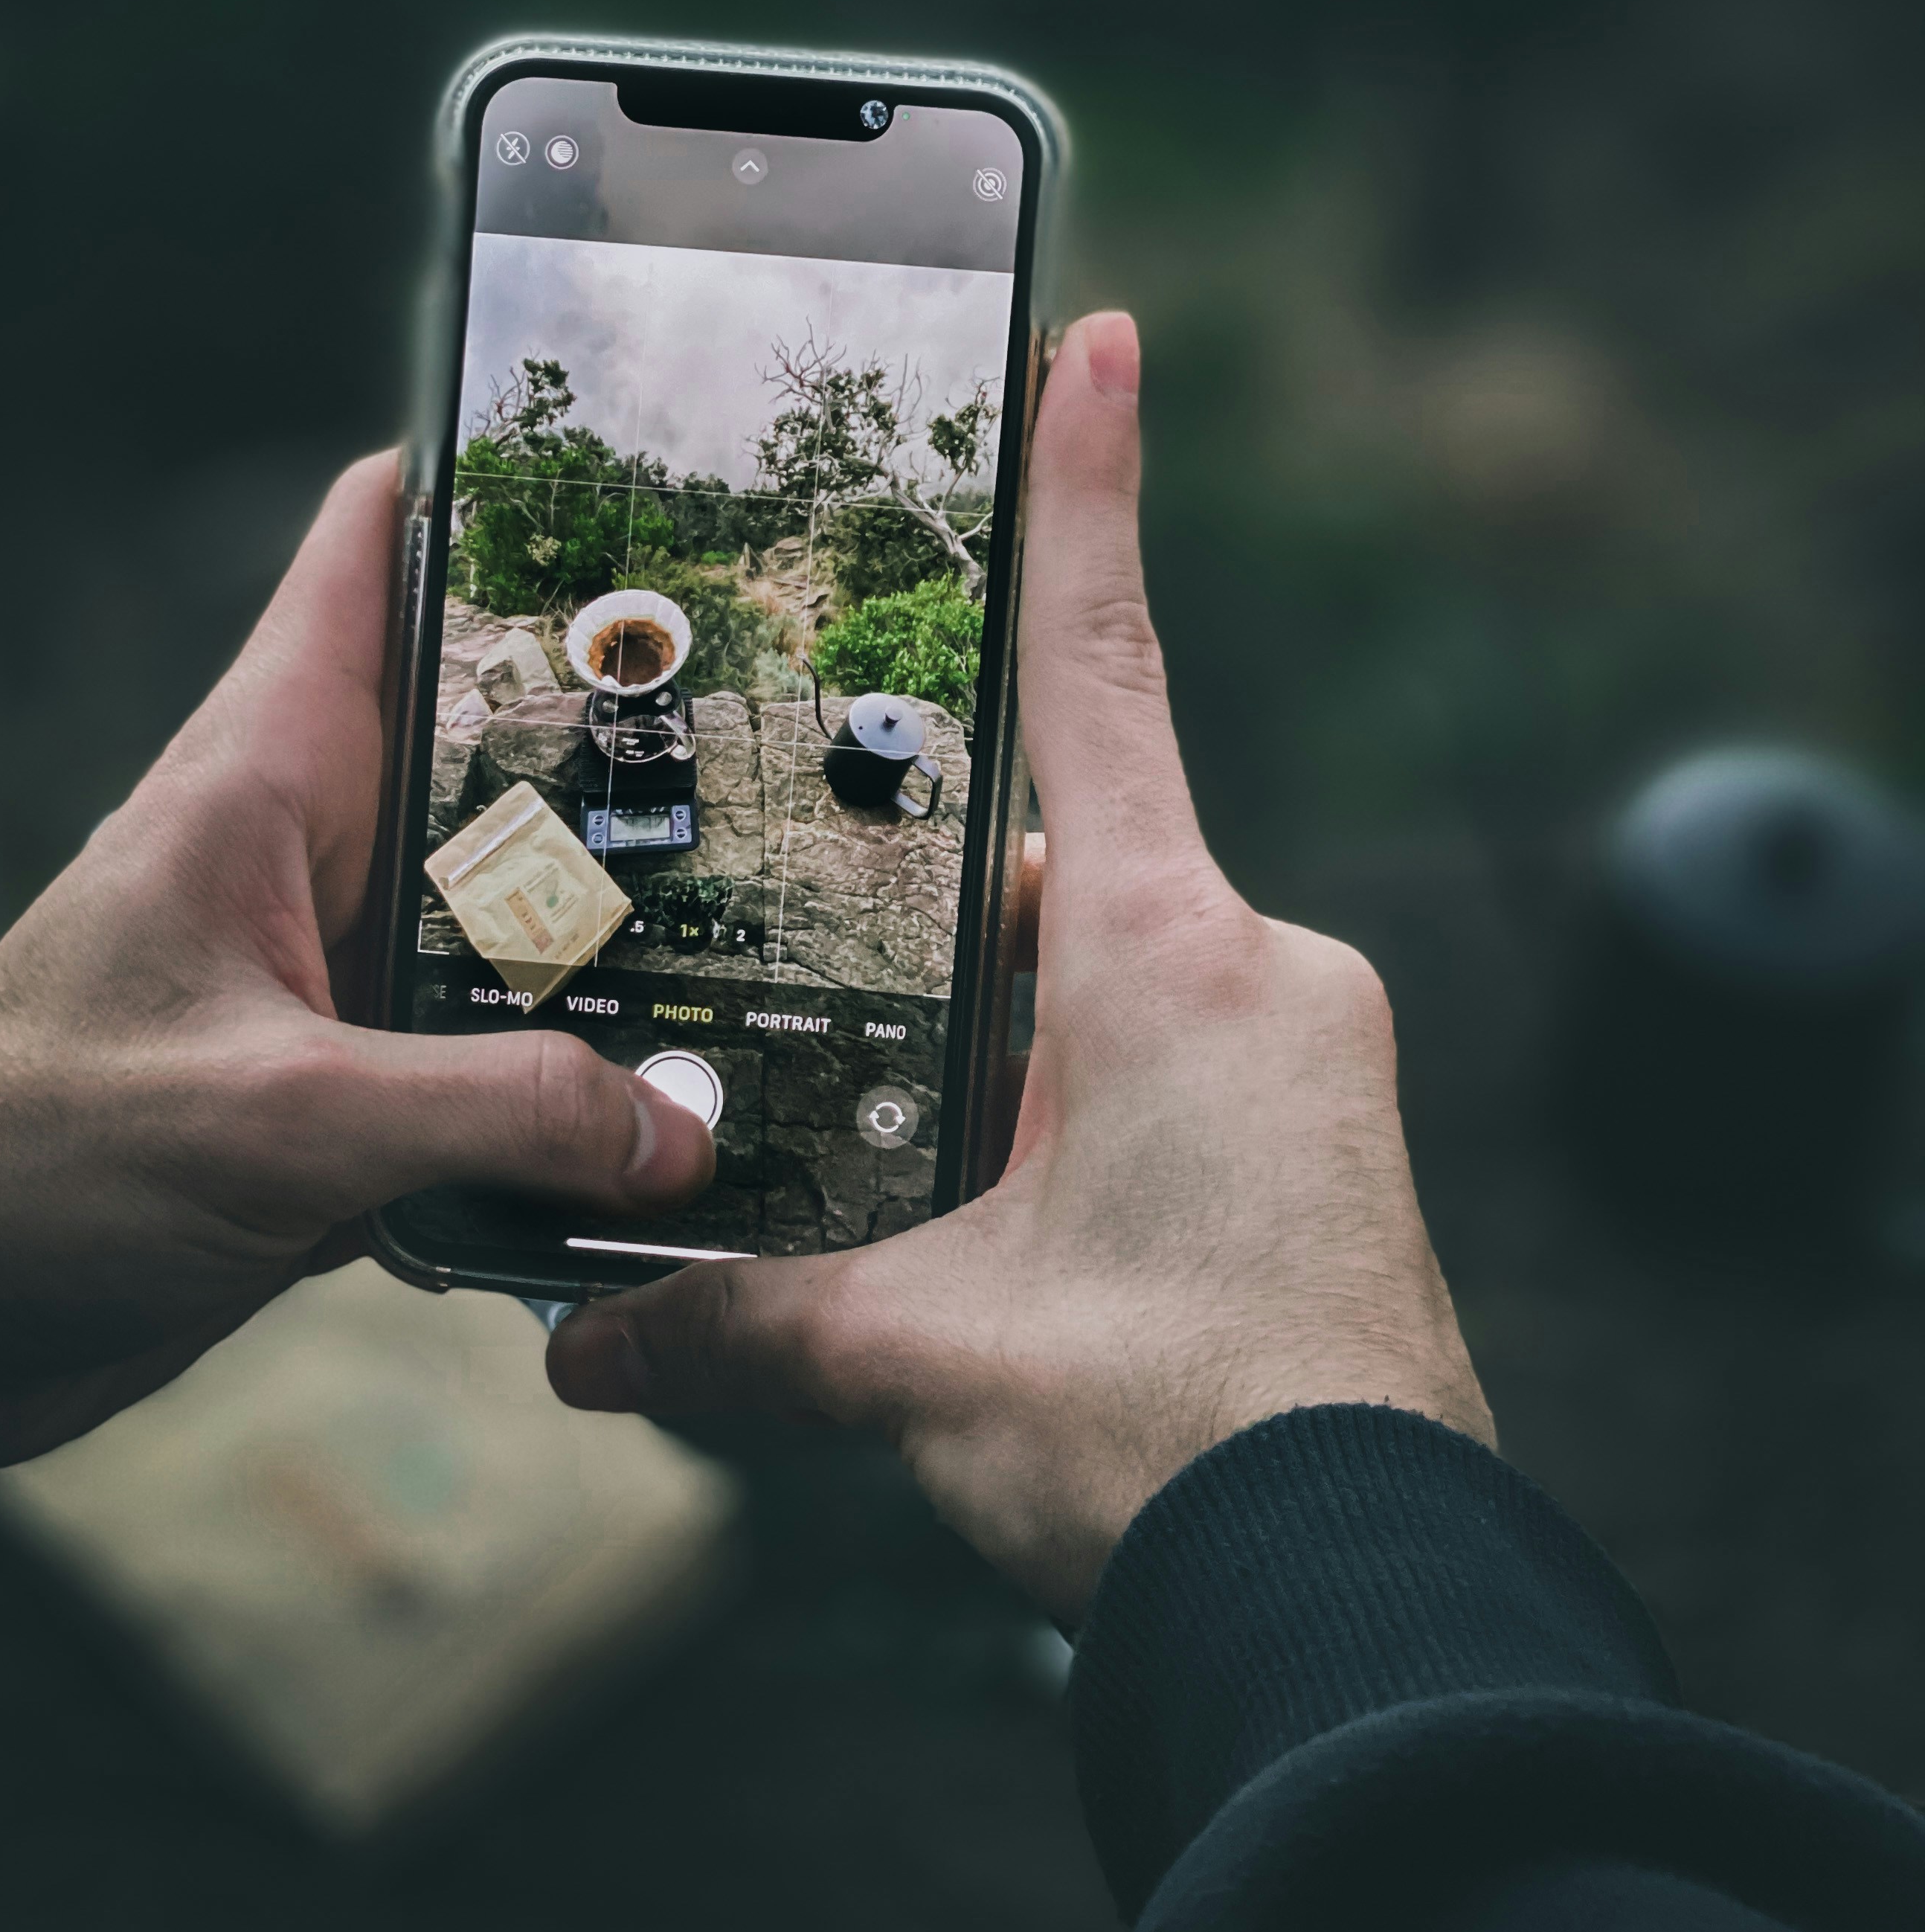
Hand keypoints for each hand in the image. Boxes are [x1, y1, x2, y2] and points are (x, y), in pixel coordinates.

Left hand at [0, 456, 712, 1471]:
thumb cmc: (28, 1162)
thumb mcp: (282, 1120)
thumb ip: (492, 1111)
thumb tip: (677, 1124)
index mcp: (259, 782)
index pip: (365, 565)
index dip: (480, 491)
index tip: (627, 468)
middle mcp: (303, 854)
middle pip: (484, 744)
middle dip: (618, 731)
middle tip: (783, 713)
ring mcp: (327, 974)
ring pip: (506, 913)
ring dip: (612, 934)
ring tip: (781, 917)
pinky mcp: (343, 1093)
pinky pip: (487, 1057)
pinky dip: (567, 1081)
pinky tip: (668, 1111)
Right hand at [548, 315, 1491, 1624]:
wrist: (1353, 1596)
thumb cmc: (1173, 1438)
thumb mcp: (925, 1360)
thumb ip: (741, 1330)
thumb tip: (578, 1353)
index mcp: (1169, 957)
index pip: (1104, 676)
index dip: (1088, 498)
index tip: (1100, 335)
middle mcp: (1257, 975)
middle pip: (1061, 870)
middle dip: (937, 908)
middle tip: (808, 932)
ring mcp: (1302, 1064)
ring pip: (1102, 987)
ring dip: (992, 1038)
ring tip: (879, 1130)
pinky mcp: (1315, 1150)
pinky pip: (1164, 1069)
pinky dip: (1063, 1108)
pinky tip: (983, 1213)